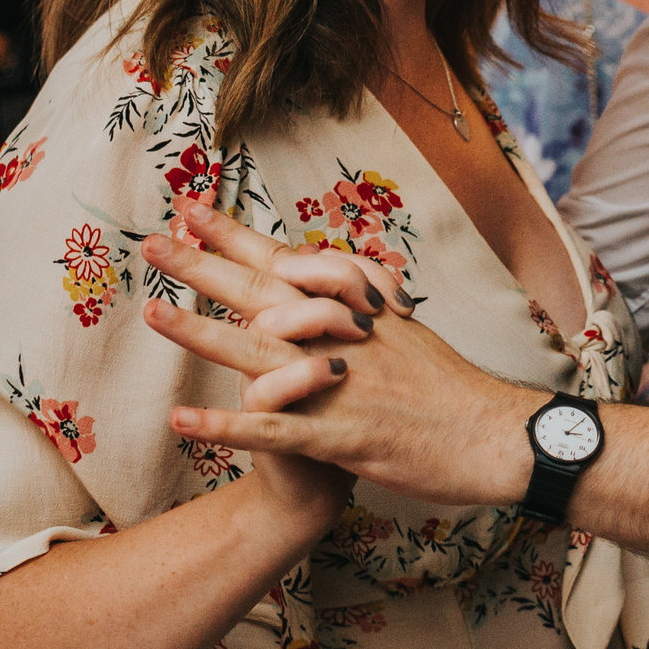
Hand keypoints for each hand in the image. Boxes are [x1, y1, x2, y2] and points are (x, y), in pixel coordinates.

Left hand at [138, 202, 533, 507]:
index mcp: (361, 314)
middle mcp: (346, 339)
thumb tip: (343, 294)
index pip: (290, 264)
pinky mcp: (343, 436)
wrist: (498, 437)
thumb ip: (370, 315)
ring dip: (200, 332)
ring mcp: (343, 386)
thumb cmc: (458, 393)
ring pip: (260, 353)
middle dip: (205, 267)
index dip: (240, 238)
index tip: (196, 211)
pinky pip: (275, 430)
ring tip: (150, 311)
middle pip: (265, 294)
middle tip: (153, 242)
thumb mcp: (412, 338)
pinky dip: (227, 424)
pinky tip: (182, 419)